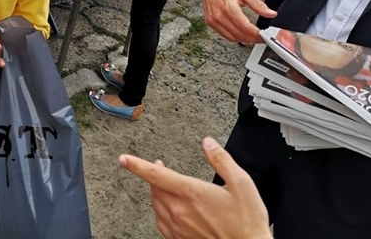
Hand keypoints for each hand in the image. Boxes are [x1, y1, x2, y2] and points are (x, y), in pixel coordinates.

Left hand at [119, 138, 270, 238]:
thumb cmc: (246, 222)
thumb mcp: (241, 183)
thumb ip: (221, 159)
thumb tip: (208, 143)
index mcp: (192, 193)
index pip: (156, 175)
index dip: (136, 165)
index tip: (124, 159)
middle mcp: (181, 211)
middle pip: (154, 189)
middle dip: (152, 175)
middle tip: (158, 167)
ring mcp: (179, 228)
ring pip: (156, 206)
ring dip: (156, 193)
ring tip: (163, 186)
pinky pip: (161, 223)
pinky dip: (160, 212)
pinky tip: (167, 210)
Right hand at [198, 0, 274, 43]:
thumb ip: (259, 5)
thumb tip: (271, 14)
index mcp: (229, 7)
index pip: (245, 26)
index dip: (256, 34)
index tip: (264, 36)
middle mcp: (219, 15)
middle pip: (239, 34)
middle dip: (252, 38)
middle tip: (262, 38)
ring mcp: (213, 20)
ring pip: (232, 38)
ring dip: (244, 39)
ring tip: (253, 37)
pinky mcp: (210, 22)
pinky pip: (224, 35)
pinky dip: (234, 37)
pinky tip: (242, 34)